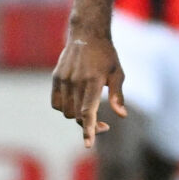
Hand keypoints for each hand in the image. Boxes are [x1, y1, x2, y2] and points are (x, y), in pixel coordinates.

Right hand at [50, 33, 125, 147]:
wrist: (86, 34)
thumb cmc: (106, 55)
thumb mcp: (117, 73)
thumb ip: (117, 95)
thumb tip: (122, 115)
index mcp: (93, 81)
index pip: (88, 112)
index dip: (88, 130)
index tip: (88, 144)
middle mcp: (76, 81)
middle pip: (77, 116)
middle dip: (89, 126)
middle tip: (104, 126)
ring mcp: (64, 80)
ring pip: (66, 112)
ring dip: (76, 117)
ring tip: (89, 112)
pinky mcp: (56, 78)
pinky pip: (56, 103)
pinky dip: (64, 109)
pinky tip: (75, 103)